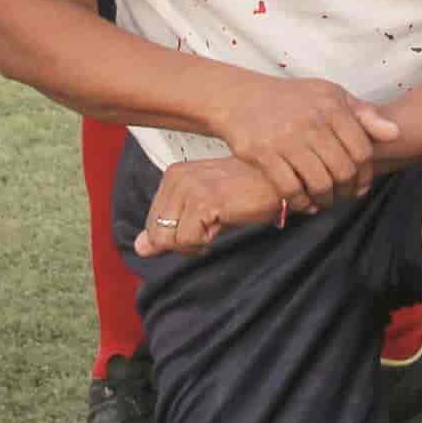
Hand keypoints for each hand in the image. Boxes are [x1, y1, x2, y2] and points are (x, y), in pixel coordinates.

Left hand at [133, 154, 286, 257]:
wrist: (282, 182)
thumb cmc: (248, 194)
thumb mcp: (204, 209)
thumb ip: (170, 225)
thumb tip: (139, 248)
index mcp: (174, 175)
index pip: (154, 226)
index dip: (180, 236)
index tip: (208, 221)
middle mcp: (176, 177)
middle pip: (158, 235)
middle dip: (185, 241)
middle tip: (215, 224)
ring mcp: (189, 188)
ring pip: (171, 241)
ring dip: (197, 242)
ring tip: (221, 222)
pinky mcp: (203, 201)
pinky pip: (190, 241)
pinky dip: (208, 241)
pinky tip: (227, 221)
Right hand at [208, 71, 400, 212]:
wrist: (241, 98)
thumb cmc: (293, 99)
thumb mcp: (330, 96)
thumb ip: (364, 115)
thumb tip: (395, 134)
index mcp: (332, 106)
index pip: (362, 149)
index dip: (366, 174)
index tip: (361, 185)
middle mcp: (311, 121)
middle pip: (343, 170)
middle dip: (347, 191)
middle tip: (344, 197)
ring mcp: (287, 139)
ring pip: (320, 183)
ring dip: (326, 200)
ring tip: (326, 202)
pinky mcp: (264, 155)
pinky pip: (290, 189)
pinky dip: (301, 202)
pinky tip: (305, 204)